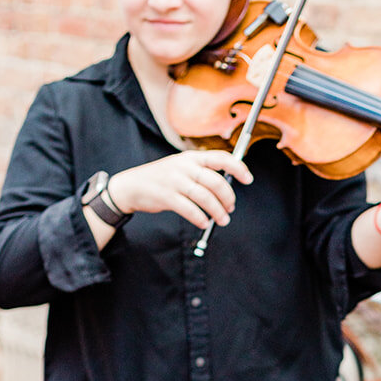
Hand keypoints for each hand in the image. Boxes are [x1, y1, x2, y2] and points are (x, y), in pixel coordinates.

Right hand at [105, 149, 252, 231]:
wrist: (131, 186)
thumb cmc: (163, 179)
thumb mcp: (181, 167)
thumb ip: (202, 172)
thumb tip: (227, 187)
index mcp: (191, 157)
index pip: (221, 157)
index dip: (238, 167)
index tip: (249, 179)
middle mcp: (184, 166)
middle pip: (216, 182)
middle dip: (228, 198)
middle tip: (230, 208)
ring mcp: (175, 180)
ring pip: (205, 198)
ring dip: (217, 212)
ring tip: (222, 220)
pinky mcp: (166, 196)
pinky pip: (190, 209)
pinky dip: (200, 219)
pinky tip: (203, 223)